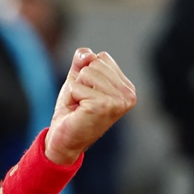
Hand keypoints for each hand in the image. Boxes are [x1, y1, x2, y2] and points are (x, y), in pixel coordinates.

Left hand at [45, 48, 136, 164]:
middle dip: (79, 81)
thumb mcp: (77, 80)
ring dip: (74, 90)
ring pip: (86, 73)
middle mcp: (128, 94)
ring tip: (80, 106)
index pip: (102, 57)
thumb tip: (88, 54)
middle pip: (93, 63)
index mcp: (127, 87)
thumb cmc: (73, 111)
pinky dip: (70, 97)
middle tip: (81, 101)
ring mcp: (118, 101)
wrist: (64, 140)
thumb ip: (82, 62)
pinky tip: (78, 111)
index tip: (86, 93)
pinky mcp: (103, 106)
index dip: (85, 73)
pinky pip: (76, 86)